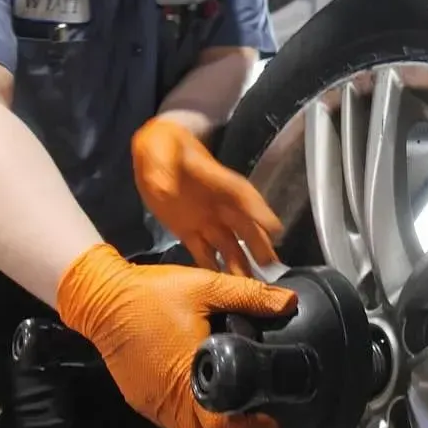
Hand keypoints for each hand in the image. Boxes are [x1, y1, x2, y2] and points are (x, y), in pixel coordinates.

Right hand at [57, 243, 298, 427]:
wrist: (101, 296)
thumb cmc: (151, 295)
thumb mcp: (206, 287)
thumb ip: (250, 296)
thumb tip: (288, 303)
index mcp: (186, 377)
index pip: (221, 427)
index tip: (273, 423)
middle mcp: (168, 400)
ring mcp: (153, 403)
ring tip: (246, 419)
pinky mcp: (142, 399)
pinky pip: (175, 422)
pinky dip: (198, 422)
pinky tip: (213, 405)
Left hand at [132, 116, 282, 275]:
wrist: (152, 151)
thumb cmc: (163, 142)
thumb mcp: (161, 145)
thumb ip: (163, 166)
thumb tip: (163, 187)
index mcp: (217, 181)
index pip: (243, 196)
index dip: (259, 211)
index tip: (275, 228)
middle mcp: (218, 204)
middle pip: (244, 226)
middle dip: (258, 245)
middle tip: (272, 267)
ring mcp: (204, 219)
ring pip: (228, 245)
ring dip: (239, 263)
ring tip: (250, 285)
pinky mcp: (187, 230)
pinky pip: (203, 252)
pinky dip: (212, 267)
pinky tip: (220, 285)